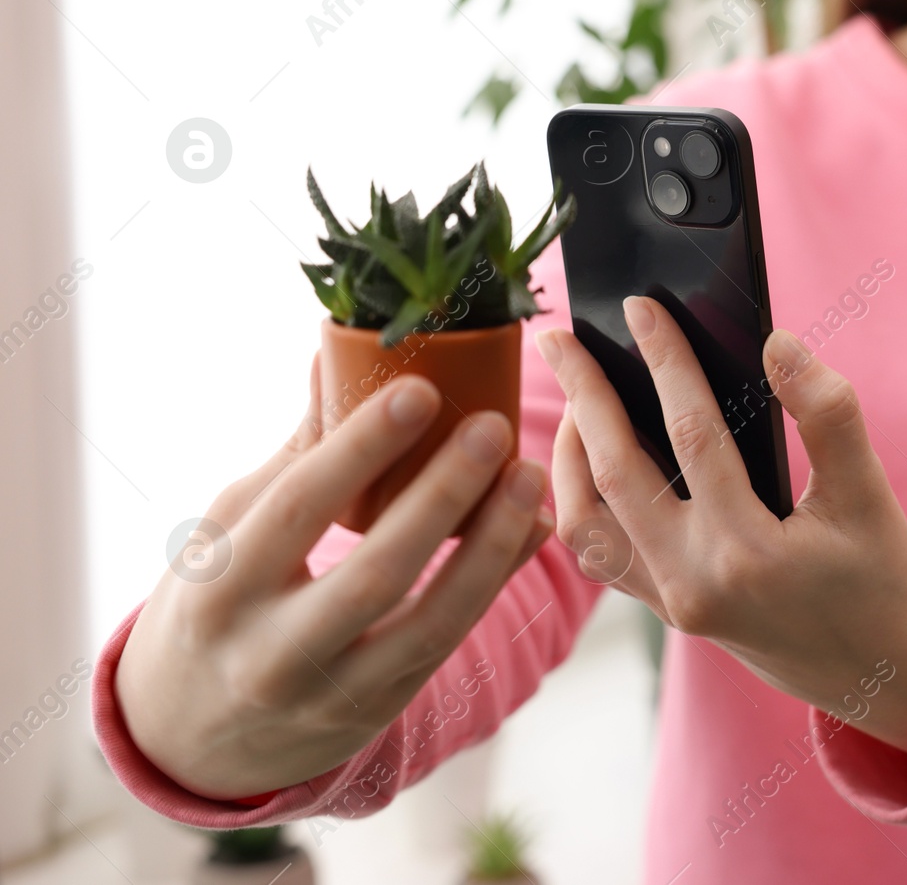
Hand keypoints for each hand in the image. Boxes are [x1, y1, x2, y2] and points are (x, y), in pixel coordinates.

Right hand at [116, 359, 553, 799]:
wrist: (194, 736)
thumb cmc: (214, 603)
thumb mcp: (225, 535)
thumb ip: (293, 456)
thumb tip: (334, 354)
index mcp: (219, 590)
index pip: (296, 510)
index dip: (360, 448)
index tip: (420, 388)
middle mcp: (272, 652)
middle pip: (374, 573)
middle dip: (442, 497)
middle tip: (493, 427)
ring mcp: (332, 693)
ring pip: (430, 621)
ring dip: (490, 546)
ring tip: (528, 476)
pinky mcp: (380, 710)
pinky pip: (450, 639)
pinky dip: (494, 580)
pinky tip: (527, 526)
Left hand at [538, 297, 906, 764]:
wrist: (883, 675)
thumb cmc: (882, 579)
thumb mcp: (870, 495)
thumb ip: (829, 414)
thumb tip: (776, 344)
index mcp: (748, 553)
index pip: (691, 435)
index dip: (665, 362)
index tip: (640, 308)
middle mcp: (694, 583)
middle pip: (613, 473)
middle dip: (583, 395)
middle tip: (559, 335)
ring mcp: (672, 603)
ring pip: (585, 522)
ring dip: (567, 454)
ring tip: (574, 396)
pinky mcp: (667, 610)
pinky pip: (599, 554)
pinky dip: (579, 501)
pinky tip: (585, 459)